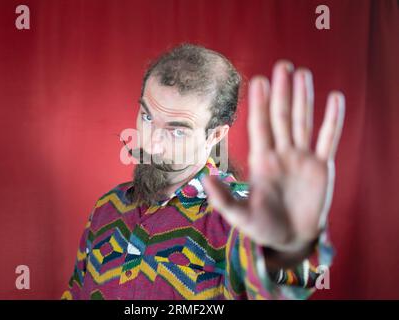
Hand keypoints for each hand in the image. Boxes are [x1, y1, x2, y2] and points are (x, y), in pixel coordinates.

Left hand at [203, 61, 344, 265]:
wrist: (291, 239)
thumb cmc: (263, 227)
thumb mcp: (240, 217)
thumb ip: (224, 199)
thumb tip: (205, 178)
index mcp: (261, 162)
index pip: (259, 127)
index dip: (259, 104)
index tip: (257, 81)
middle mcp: (281, 154)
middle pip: (281, 117)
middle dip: (282, 92)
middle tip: (282, 65)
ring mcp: (302, 159)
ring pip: (302, 122)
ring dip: (303, 98)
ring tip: (302, 73)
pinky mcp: (322, 168)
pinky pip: (329, 140)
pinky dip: (333, 120)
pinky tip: (335, 98)